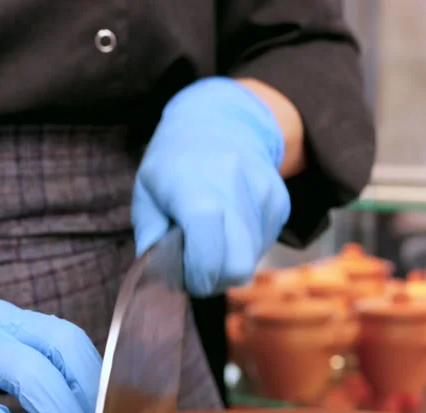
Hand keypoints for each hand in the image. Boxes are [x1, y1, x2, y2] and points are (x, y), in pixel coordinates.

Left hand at [132, 77, 290, 296]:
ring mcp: (262, 195)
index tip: (188, 278)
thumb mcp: (146, 194)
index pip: (207, 252)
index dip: (198, 277)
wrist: (220, 121)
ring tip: (213, 239)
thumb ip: (151, 238)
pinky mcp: (279, 202)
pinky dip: (245, 247)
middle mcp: (233, 188)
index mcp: (193, 188)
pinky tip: (231, 225)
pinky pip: (263, 245)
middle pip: (238, 267)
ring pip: (252, 260)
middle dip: (217, 279)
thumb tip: (161, 278)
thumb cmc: (174, 163)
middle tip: (200, 271)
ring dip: (229, 262)